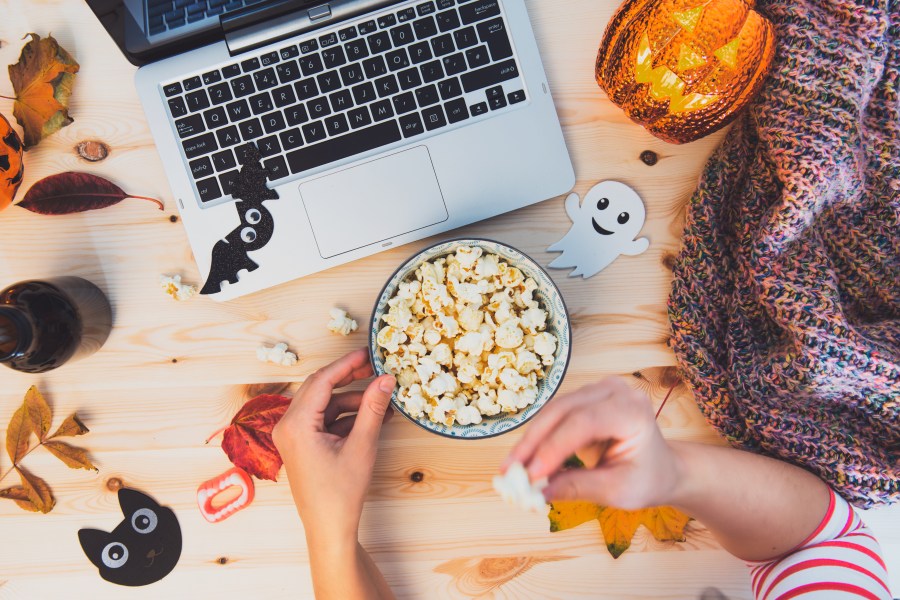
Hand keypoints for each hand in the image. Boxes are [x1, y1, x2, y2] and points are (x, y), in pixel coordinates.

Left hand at [272, 348, 395, 545]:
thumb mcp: (362, 445)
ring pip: (324, 404)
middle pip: (320, 388)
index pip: (322, 381)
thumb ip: (373, 408)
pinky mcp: (302, 444)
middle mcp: (288, 426)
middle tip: (375, 368)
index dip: (347, 364)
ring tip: (381, 399)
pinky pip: (323, 419)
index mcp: (296, 424)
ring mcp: (293, 435)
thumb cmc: (341, 493)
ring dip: (351, 399)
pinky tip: (371, 416)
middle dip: (349, 378)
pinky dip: (345, 416)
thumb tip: (385, 379)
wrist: (329, 528)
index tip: (368, 353)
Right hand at [505, 377, 677, 509]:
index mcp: (633, 410)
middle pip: (562, 411)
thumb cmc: (647, 477)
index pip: (584, 422)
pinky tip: (524, 460)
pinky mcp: (583, 398)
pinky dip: (537, 438)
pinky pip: (554, 416)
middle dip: (533, 443)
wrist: (661, 467)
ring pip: (552, 412)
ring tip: (511, 469)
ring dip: (530, 441)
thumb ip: (578, 487)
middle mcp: (615, 391)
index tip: (530, 475)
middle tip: (509, 472)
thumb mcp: (618, 490)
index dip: (553, 447)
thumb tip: (537, 492)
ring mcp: (598, 390)